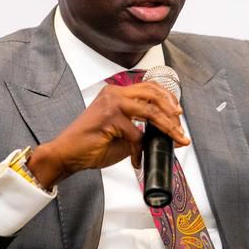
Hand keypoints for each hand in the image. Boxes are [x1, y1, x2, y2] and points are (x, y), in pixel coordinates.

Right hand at [28, 82, 187, 187]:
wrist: (67, 154)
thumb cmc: (91, 144)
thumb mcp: (123, 134)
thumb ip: (141, 128)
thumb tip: (166, 133)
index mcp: (117, 93)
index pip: (149, 87)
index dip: (168, 98)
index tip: (178, 113)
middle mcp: (114, 93)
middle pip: (153, 93)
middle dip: (172, 110)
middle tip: (180, 127)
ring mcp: (112, 103)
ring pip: (150, 110)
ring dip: (167, 126)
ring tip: (176, 138)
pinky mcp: (109, 117)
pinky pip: (135, 134)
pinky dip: (139, 150)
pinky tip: (137, 160)